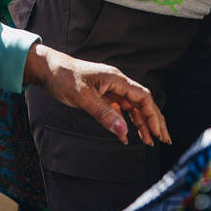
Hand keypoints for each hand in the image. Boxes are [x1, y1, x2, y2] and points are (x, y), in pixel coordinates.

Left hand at [22, 43, 170, 146]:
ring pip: (132, 108)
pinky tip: (126, 136)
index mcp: (117, 80)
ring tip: (149, 141)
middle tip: (163, 139)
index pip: (143, 97)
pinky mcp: (101, 96)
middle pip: (142, 103)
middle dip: (154, 121)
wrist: (47, 69)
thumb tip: (124, 133)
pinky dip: (124, 123)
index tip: (157, 133)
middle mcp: (117, 84)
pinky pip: (119, 111)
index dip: (153, 116)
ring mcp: (109, 90)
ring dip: (141, 124)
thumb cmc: (64, 77)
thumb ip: (104, 115)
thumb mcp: (84, 97)